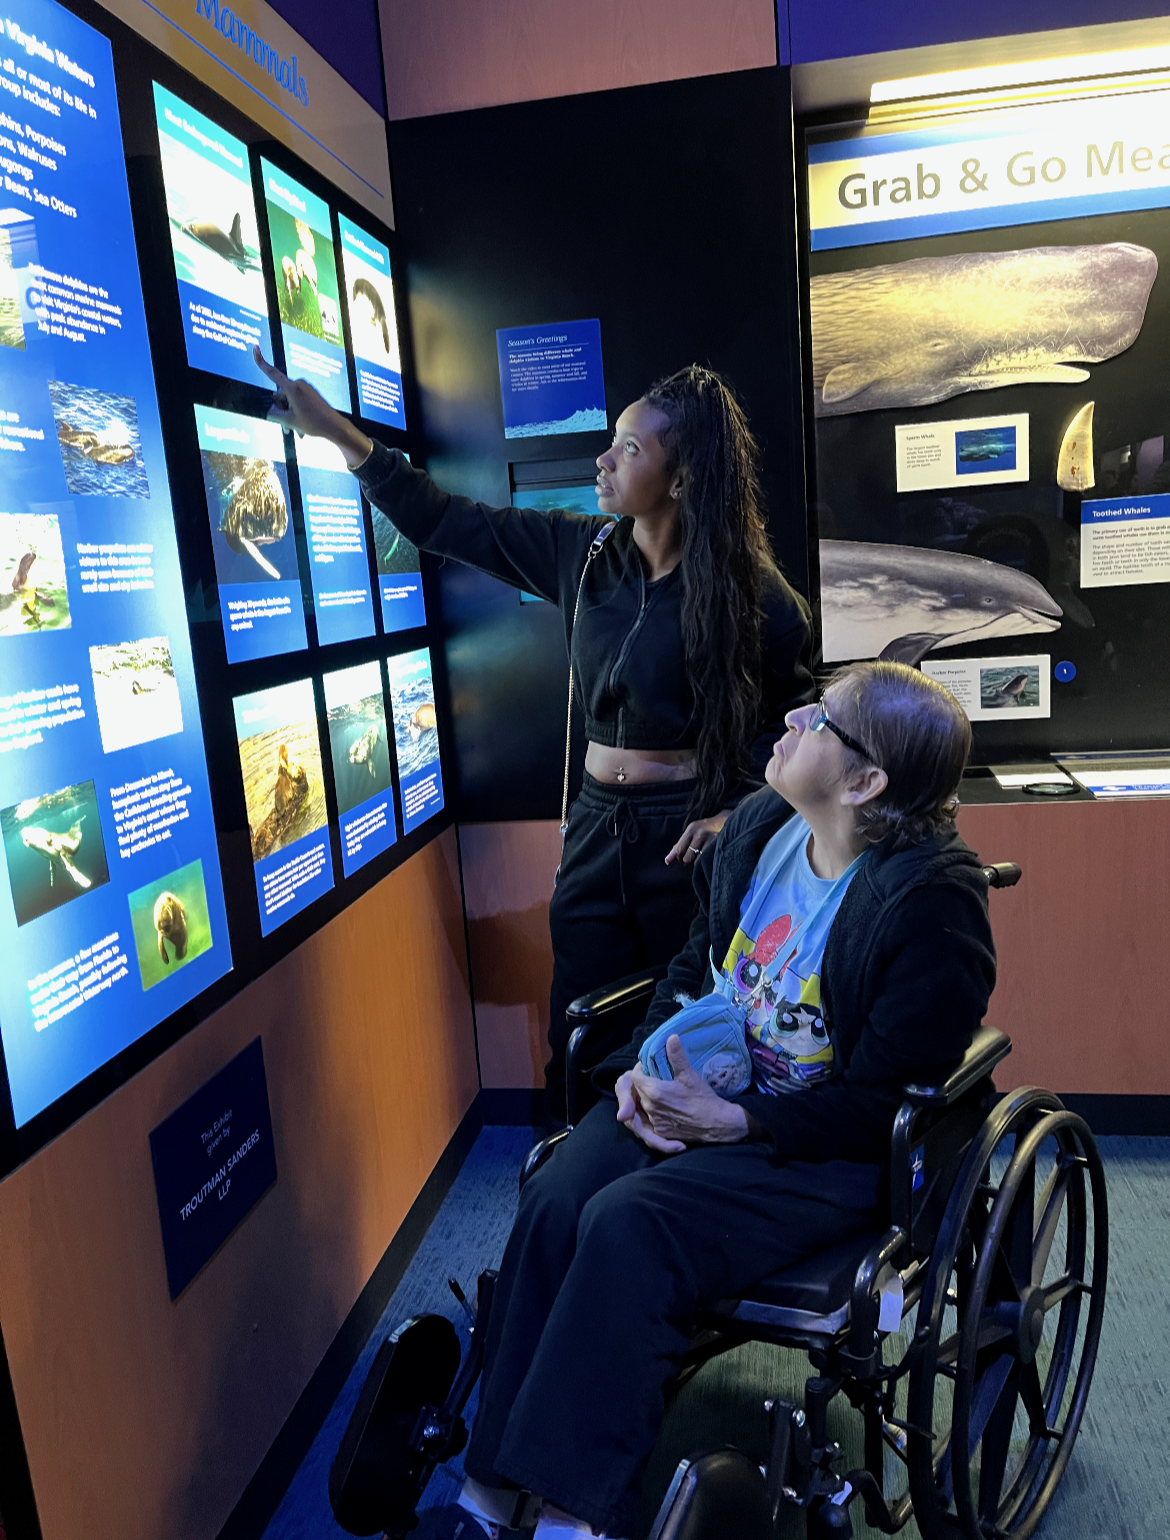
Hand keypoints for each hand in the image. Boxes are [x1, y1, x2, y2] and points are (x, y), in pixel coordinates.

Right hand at [253, 346, 372, 465]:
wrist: (334, 426)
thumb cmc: (313, 423)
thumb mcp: (289, 421)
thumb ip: (274, 414)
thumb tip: (271, 410)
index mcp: (292, 388)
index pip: (272, 373)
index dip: (261, 361)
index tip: (255, 347)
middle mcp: (298, 384)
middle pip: (280, 395)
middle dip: (281, 410)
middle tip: (287, 427)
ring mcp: (306, 388)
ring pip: (289, 401)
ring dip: (290, 415)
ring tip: (296, 430)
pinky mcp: (311, 393)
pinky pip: (298, 401)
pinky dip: (297, 413)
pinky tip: (302, 427)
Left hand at [616, 1036, 748, 1152]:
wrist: (715, 1124)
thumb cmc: (702, 1098)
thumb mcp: (689, 1075)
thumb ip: (676, 1056)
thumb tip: (671, 1037)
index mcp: (654, 1092)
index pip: (634, 1077)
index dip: (640, 1069)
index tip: (650, 1066)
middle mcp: (650, 1108)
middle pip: (639, 1090)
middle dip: (645, 1081)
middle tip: (659, 1075)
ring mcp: (655, 1121)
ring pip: (645, 1104)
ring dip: (650, 1096)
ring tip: (664, 1089)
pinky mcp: (661, 1131)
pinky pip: (652, 1117)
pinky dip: (656, 1109)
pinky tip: (669, 1105)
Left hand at [666, 809, 731, 864]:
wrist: (727, 821)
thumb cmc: (706, 829)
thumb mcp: (692, 833)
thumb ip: (678, 846)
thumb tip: (667, 861)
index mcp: (691, 829)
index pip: (678, 850)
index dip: (680, 857)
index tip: (684, 857)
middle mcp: (700, 833)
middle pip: (687, 858)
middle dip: (689, 860)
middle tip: (695, 855)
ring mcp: (711, 839)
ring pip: (697, 861)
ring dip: (699, 861)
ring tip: (703, 854)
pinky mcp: (719, 845)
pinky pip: (707, 860)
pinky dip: (707, 861)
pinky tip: (710, 855)